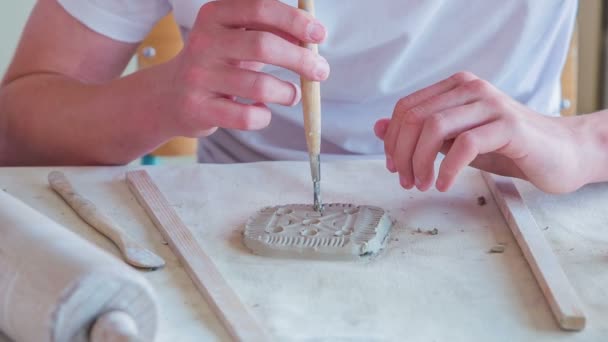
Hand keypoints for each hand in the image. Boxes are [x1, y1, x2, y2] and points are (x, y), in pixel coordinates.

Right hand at [162, 0, 328, 135]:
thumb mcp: (236, 39)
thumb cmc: (216, 64)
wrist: (169, 97)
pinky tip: (262, 110)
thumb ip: (270, 32)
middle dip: (301, 59)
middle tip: (321, 71)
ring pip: (259, 85)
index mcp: (214, 16)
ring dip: (287, 92)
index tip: (318, 34)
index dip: (294, 20)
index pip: (260, 8)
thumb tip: (311, 38)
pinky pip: (247, 116)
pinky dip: (264, 116)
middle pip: (263, 46)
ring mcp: (199, 77)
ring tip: (292, 94)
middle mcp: (203, 43)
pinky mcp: (199, 109)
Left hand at [374, 72, 586, 193]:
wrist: (559, 153)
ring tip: (422, 184)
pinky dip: (447, 168)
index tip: (394, 166)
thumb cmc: (504, 147)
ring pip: (435, 127)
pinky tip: (442, 184)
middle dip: (402, 153)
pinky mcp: (509, 126)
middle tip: (405, 180)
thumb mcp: (454, 140)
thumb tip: (378, 128)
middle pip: (416, 116)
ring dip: (420, 161)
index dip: (393, 139)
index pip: (407, 107)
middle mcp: (471, 88)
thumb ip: (420, 133)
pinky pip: (466, 144)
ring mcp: (491, 104)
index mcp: (455, 87)